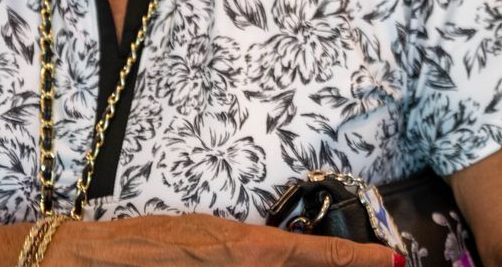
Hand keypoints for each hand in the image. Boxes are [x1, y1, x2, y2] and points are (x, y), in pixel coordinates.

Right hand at [51, 214, 401, 265]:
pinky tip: (284, 266)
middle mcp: (251, 266)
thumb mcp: (218, 237)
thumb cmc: (160, 242)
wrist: (109, 259)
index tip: (391, 261)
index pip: (320, 254)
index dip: (359, 259)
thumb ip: (256, 251)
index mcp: (254, 250)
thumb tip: (283, 255)